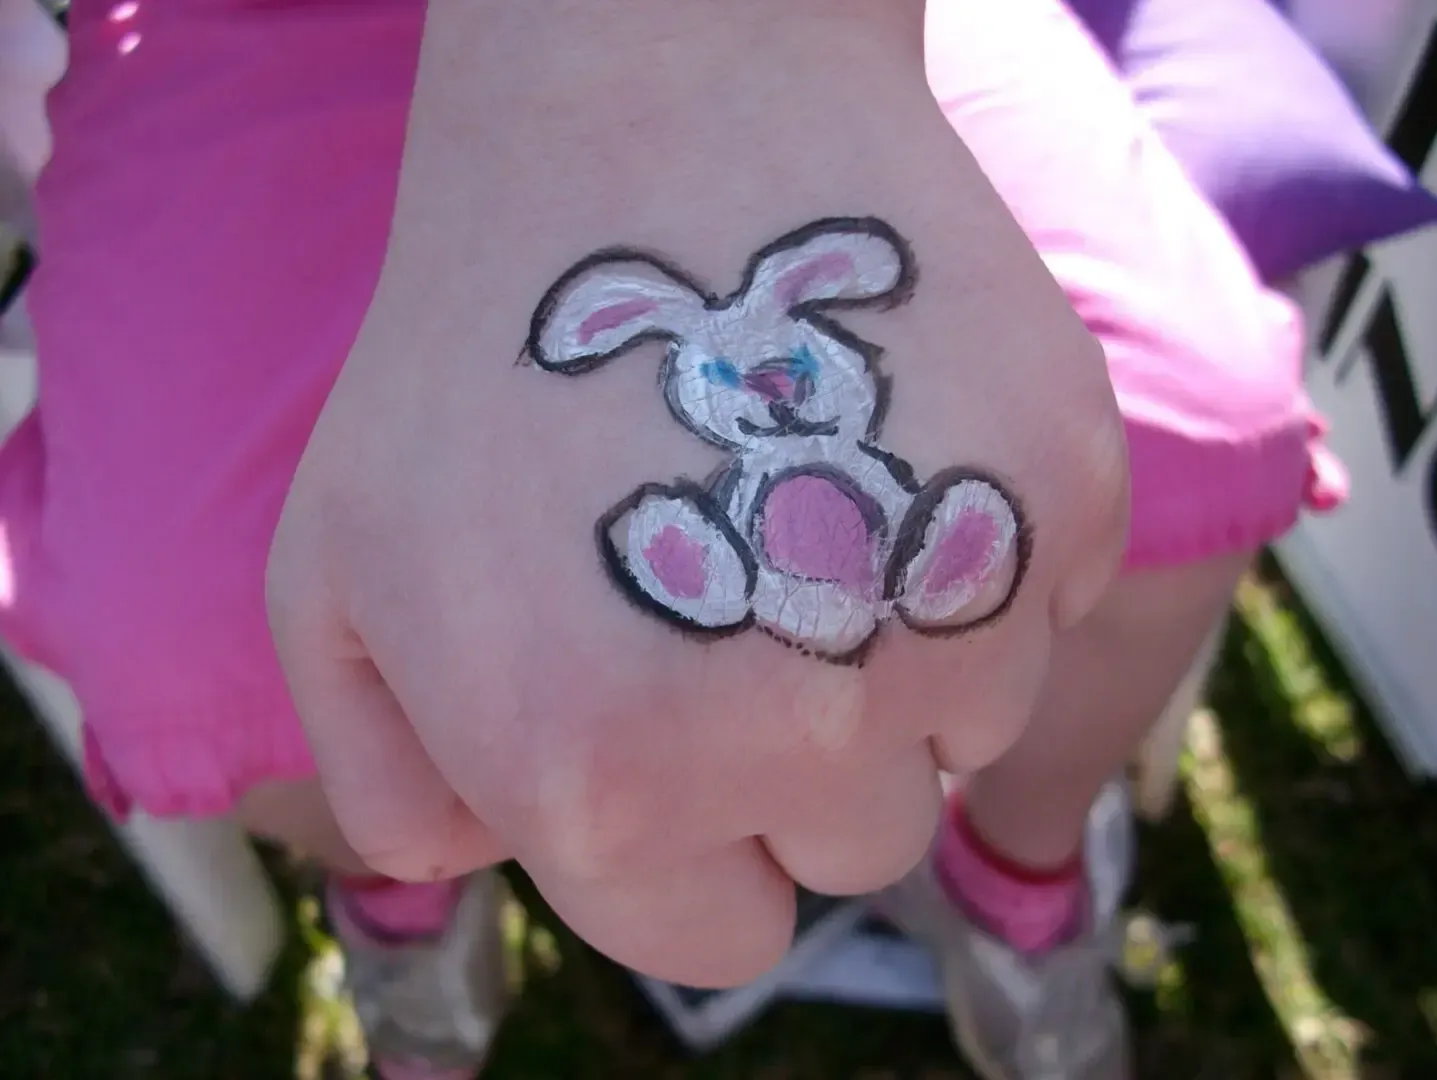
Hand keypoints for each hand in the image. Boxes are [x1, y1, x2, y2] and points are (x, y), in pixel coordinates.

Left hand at [267, 0, 1127, 986]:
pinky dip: (978, 550)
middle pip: (856, 848)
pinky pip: (1040, 605)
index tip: (678, 750)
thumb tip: (490, 854)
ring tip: (811, 496)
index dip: (694, 850)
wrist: (654, 114)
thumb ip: (391, 781)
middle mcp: (803, 730)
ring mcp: (960, 611)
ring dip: (900, 657)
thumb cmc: (479, 348)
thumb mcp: (336, 580)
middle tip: (742, 599)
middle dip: (798, 763)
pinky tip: (888, 431)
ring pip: (963, 732)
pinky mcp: (1066, 503)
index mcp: (609, 780)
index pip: (720, 939)